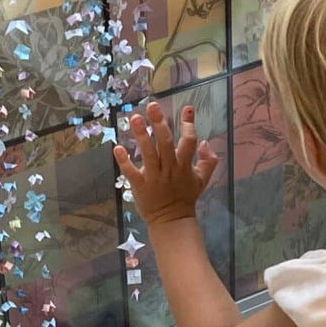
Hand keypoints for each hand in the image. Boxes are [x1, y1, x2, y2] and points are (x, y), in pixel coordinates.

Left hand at [112, 101, 220, 225]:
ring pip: (148, 153)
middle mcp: (169, 168)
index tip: (187, 108)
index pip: (189, 141)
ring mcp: (154, 177)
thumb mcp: (202, 179)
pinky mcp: (140, 186)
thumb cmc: (186, 197)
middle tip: (152, 105)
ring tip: (134, 118)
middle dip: (159, 123)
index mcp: (184, 165)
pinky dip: (124, 161)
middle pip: (165, 142)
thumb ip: (208, 161)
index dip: (188, 124)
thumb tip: (205, 142)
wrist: (172, 221)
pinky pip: (131, 172)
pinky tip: (117, 148)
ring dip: (141, 135)